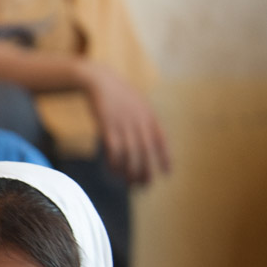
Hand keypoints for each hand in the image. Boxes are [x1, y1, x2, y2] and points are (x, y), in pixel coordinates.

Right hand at [80, 61, 170, 183]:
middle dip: (147, 169)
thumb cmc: (119, 93)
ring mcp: (123, 124)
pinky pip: (113, 149)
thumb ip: (146, 120)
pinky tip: (114, 171)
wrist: (99, 81)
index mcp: (149, 116)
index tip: (167, 173)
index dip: (165, 157)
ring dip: (130, 170)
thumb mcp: (139, 103)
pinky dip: (114, 162)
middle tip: (145, 185)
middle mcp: (138, 121)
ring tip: (130, 183)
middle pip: (146, 151)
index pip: (161, 140)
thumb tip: (152, 139)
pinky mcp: (107, 126)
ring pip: (130, 153)